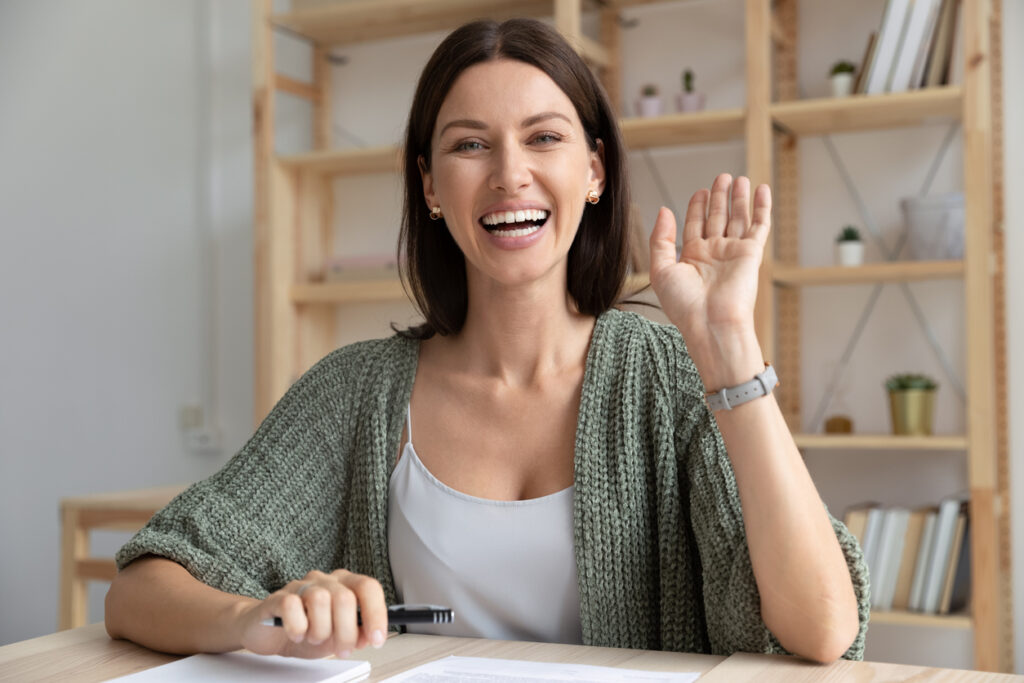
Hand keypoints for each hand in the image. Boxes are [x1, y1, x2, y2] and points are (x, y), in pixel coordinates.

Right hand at [239, 569, 387, 658]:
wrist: (268, 632)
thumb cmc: (306, 630)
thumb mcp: (337, 636)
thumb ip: (356, 633)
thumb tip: (370, 635)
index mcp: (344, 584)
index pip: (368, 587)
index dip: (376, 613)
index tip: (377, 638)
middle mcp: (324, 580)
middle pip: (345, 598)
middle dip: (346, 632)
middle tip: (341, 649)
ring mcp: (301, 586)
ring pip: (320, 601)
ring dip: (320, 630)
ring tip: (313, 638)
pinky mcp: (278, 598)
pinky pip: (291, 606)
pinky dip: (296, 627)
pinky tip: (295, 634)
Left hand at [648, 173, 770, 387]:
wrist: (710, 324)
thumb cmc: (684, 305)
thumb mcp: (661, 269)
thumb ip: (660, 239)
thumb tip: (664, 210)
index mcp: (692, 257)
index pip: (696, 225)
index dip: (697, 207)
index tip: (700, 191)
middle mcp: (714, 253)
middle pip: (717, 218)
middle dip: (719, 197)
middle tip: (722, 177)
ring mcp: (733, 252)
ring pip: (737, 218)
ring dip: (738, 198)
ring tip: (739, 178)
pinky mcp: (751, 253)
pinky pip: (759, 225)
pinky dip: (761, 207)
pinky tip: (761, 189)